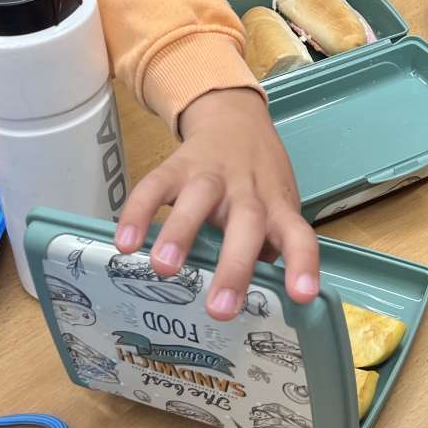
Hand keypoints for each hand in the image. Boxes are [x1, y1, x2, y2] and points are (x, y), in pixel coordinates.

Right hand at [115, 87, 319, 319]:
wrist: (234, 117)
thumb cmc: (258, 181)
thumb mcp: (276, 207)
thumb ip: (269, 247)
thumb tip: (262, 300)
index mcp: (276, 206)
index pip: (298, 234)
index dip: (302, 263)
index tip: (302, 295)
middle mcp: (247, 191)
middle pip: (247, 223)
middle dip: (235, 266)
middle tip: (219, 309)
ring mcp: (211, 176)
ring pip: (200, 198)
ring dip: (182, 232)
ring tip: (165, 268)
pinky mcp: (177, 166)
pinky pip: (155, 187)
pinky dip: (138, 213)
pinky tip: (125, 243)